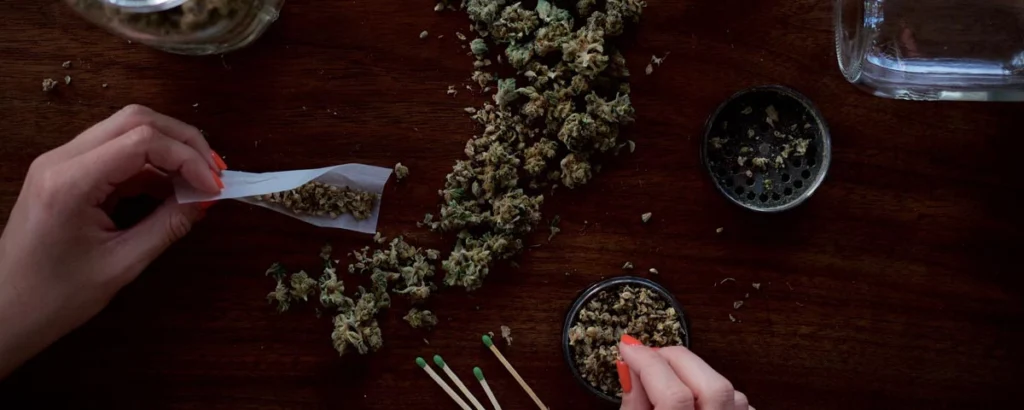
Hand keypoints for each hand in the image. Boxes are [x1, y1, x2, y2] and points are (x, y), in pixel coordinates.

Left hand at [0, 105, 224, 377]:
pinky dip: (150, 165)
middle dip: (183, 141)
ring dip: (169, 150)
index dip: (188, 158)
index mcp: (70, 181)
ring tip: (198, 182)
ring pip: (127, 130)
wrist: (3, 313)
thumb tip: (204, 200)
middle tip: (214, 173)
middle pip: (135, 120)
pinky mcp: (66, 173)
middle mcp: (61, 159)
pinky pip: (116, 153)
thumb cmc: (55, 298)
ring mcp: (61, 163)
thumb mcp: (121, 264)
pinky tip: (172, 189)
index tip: (213, 188)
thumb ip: (167, 225)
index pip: (142, 140)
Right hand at [618, 335, 752, 409]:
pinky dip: (717, 393)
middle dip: (676, 360)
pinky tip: (696, 397)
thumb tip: (630, 366)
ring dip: (698, 376)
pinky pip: (740, 404)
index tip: (627, 347)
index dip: (647, 364)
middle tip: (649, 356)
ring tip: (669, 378)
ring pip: (731, 392)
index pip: (673, 396)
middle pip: (712, 386)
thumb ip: (633, 407)